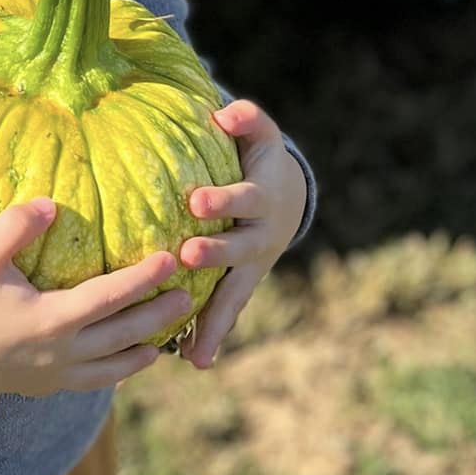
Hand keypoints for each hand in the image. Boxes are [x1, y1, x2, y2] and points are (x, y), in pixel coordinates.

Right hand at [0, 197, 191, 395]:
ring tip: (164, 339)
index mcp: (50, 320)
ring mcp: (52, 375)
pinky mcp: (41, 386)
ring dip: (142, 352)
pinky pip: (90, 383)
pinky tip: (121, 362)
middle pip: (123, 336)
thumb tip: (51, 204)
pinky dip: (114, 372)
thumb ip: (17, 225)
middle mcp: (59, 353)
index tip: (170, 260)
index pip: (110, 297)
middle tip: (187, 298)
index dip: (143, 278)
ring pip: (112, 368)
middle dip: (158, 317)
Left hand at [177, 100, 306, 370]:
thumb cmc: (258, 158)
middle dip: (214, 253)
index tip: (195, 201)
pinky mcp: (243, 282)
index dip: (223, 200)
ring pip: (234, 291)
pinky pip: (230, 310)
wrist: (288, 197)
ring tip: (194, 345)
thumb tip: (225, 113)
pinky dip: (215, 336)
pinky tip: (199, 361)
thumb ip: (246, 120)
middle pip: (238, 247)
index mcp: (261, 198)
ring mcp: (253, 264)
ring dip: (214, 315)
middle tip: (187, 255)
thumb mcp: (259, 134)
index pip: (243, 198)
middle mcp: (260, 235)